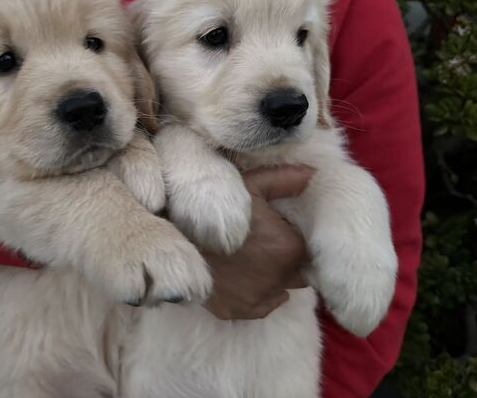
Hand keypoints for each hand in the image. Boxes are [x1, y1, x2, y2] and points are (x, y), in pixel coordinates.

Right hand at [203, 165, 312, 319]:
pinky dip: (259, 293)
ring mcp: (256, 299)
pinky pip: (262, 306)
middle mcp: (278, 280)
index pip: (310, 247)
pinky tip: (248, 277)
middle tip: (270, 242)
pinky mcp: (236, 312)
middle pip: (300, 271)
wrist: (172, 235)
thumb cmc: (212, 206)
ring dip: (275, 276)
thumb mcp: (249, 185)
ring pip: (281, 289)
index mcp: (288, 248)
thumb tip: (311, 173)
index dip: (297, 236)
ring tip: (256, 258)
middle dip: (291, 259)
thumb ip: (284, 180)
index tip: (283, 227)